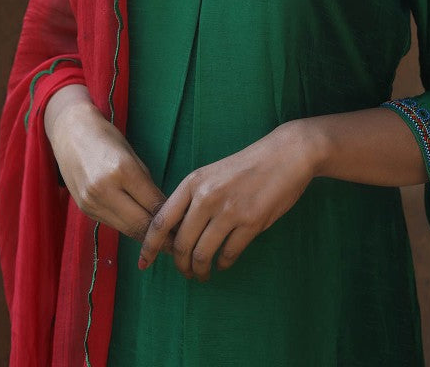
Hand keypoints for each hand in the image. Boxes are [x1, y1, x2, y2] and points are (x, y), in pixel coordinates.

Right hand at [45, 85, 169, 246]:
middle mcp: (104, 190)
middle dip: (162, 237)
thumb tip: (165, 209)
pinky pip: (113, 224)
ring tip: (166, 242)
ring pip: (126, 229)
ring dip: (146, 237)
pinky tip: (142, 231)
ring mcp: (92, 202)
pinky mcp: (85, 210)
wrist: (70, 133)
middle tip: (180, 242)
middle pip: (140, 224)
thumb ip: (146, 183)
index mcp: (122, 171)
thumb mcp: (132, 155)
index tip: (187, 226)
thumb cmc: (107, 138)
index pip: (153, 205)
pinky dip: (129, 228)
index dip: (172, 220)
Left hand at [138, 122, 316, 281]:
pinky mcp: (251, 223)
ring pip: (202, 254)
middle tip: (186, 272)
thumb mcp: (213, 174)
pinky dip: (223, 264)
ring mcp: (229, 210)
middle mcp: (206, 197)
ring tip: (202, 274)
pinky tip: (224, 262)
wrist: (286, 154)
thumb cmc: (247, 166)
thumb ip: (194, 200)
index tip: (143, 263)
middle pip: (180, 244)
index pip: (161, 221)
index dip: (149, 246)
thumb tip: (176, 234)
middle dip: (180, 265)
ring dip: (200, 270)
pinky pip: (228, 254)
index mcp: (193, 182)